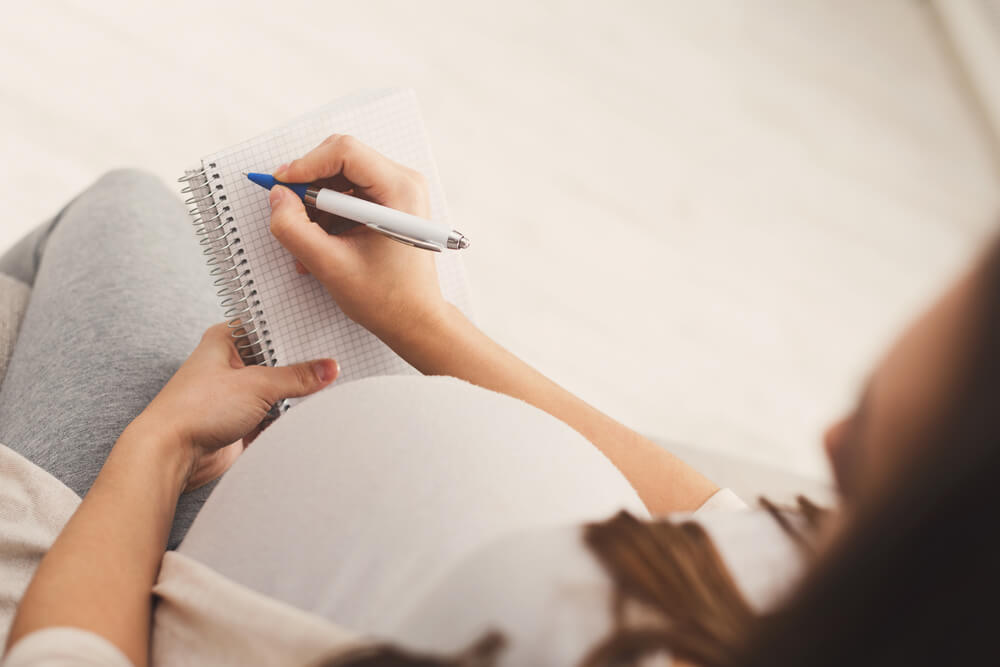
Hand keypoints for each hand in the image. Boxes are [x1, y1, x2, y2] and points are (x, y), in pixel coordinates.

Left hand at [134, 323, 337, 490]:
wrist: (171, 455)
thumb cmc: (196, 408)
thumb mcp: (257, 384)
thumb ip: (297, 377)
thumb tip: (329, 368)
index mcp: (226, 340)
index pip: (269, 327)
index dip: (297, 330)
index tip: (327, 331)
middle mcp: (231, 365)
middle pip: (278, 360)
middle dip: (303, 366)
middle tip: (334, 362)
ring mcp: (237, 394)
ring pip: (279, 389)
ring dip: (297, 394)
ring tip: (329, 388)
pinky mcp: (243, 422)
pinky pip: (276, 416)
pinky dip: (291, 417)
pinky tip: (312, 413)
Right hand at [268, 134, 448, 342]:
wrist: (415, 320)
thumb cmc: (386, 298)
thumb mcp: (330, 266)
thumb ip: (295, 229)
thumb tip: (277, 196)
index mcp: (400, 191)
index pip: (344, 152)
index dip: (305, 164)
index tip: (279, 186)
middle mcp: (404, 182)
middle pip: (341, 159)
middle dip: (309, 186)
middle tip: (289, 214)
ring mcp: (398, 191)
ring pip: (340, 177)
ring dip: (315, 205)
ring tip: (306, 243)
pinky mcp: (389, 203)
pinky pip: (349, 193)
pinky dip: (328, 214)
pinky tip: (320, 244)